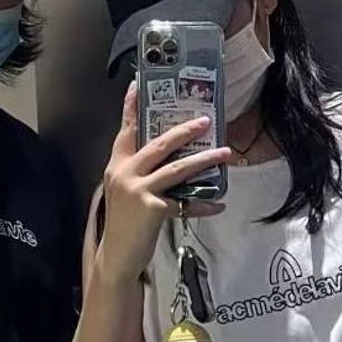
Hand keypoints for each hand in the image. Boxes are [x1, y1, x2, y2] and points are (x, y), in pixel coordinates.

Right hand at [96, 85, 229, 285]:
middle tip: (205, 120)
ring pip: (176, 168)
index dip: (131, 107)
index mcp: (116, 166)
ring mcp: (138, 190)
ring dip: (204, 159)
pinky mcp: (152, 208)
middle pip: (158, 144)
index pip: (125, 131)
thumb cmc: (125, 225)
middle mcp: (124, 173)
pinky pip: (185, 202)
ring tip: (225, 152)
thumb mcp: (127, 194)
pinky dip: (203, 204)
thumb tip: (173, 160)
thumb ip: (142, 175)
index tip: (137, 84)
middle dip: (184, 130)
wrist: (116, 257)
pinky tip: (217, 205)